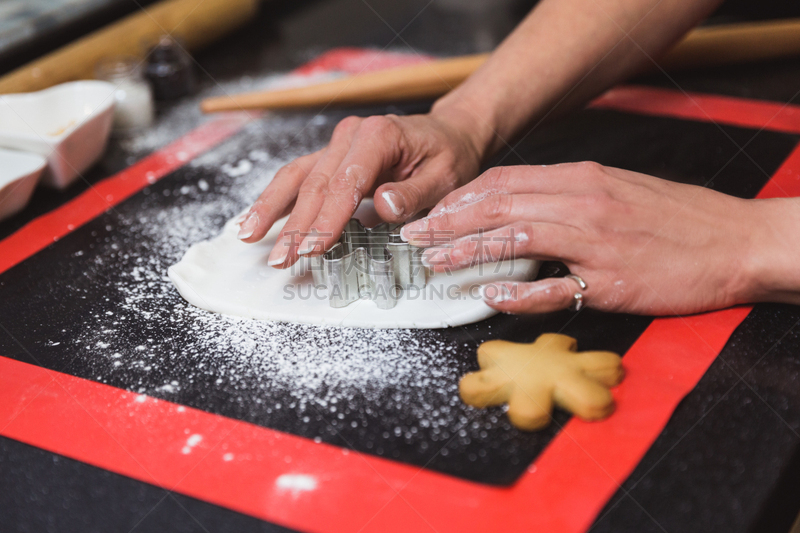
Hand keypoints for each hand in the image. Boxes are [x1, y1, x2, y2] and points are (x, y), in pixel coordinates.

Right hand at [238, 108, 486, 267]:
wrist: (449, 133)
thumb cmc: (449, 155)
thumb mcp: (446, 176)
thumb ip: (415, 193)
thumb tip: (384, 207)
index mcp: (380, 135)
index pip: (346, 182)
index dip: (327, 217)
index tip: (313, 247)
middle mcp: (352, 135)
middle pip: (315, 182)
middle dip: (295, 224)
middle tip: (280, 259)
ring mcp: (339, 143)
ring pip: (297, 176)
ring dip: (272, 208)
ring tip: (249, 236)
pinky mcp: (332, 156)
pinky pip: (300, 176)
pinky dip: (278, 198)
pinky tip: (259, 219)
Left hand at [402, 162, 771, 315]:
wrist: (736, 241)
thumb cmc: (676, 218)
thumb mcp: (618, 188)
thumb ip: (568, 194)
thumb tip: (520, 206)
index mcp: (583, 178)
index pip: (506, 180)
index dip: (461, 196)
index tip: (433, 210)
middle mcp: (583, 203)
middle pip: (499, 205)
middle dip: (448, 220)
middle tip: (413, 237)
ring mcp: (595, 243)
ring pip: (516, 238)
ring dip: (468, 250)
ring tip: (433, 263)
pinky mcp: (611, 283)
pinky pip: (555, 287)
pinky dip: (518, 290)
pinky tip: (489, 293)